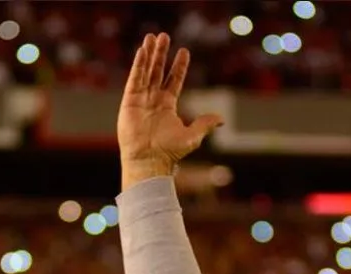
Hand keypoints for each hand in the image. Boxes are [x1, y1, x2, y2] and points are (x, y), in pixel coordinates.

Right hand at [118, 33, 222, 189]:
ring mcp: (141, 99)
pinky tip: (142, 51)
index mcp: (168, 105)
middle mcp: (154, 100)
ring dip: (149, 55)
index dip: (178, 66)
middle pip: (158, 71)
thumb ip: (205, 124)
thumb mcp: (192, 136)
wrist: (149, 160)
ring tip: (152, 37)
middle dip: (161, 54)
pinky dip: (138, 65)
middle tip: (164, 36)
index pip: (174, 80)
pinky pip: (134, 79)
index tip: (184, 51)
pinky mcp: (129, 102)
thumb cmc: (170, 152)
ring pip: (146, 72)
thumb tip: (221, 119)